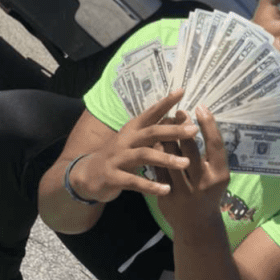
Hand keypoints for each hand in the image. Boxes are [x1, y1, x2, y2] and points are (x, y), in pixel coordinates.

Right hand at [74, 90, 197, 202]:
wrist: (86, 175)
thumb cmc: (118, 156)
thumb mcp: (133, 141)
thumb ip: (152, 133)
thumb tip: (178, 119)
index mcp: (132, 130)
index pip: (150, 113)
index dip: (165, 102)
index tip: (182, 90)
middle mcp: (125, 140)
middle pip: (151, 132)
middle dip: (173, 130)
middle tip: (194, 130)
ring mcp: (117, 158)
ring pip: (144, 155)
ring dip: (166, 158)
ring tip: (185, 163)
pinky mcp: (112, 177)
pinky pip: (134, 181)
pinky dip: (150, 186)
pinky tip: (166, 189)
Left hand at [156, 105, 230, 232]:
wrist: (197, 225)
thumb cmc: (209, 193)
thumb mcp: (218, 174)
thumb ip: (212, 154)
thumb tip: (202, 121)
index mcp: (219, 175)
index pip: (215, 145)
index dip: (208, 124)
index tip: (200, 107)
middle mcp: (202, 183)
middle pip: (190, 149)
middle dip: (182, 128)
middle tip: (179, 112)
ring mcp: (183, 191)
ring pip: (170, 158)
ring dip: (166, 138)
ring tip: (165, 123)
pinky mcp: (166, 196)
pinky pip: (157, 169)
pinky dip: (156, 154)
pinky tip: (155, 141)